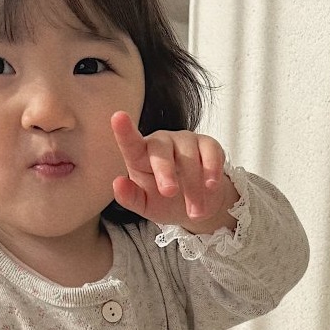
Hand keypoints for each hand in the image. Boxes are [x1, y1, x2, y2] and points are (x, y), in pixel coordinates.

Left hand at [110, 112, 238, 231]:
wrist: (197, 206)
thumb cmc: (165, 202)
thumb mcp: (145, 206)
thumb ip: (130, 197)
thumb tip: (117, 184)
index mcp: (140, 156)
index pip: (131, 143)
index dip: (124, 130)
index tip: (118, 117)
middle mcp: (162, 142)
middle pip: (161, 151)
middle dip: (165, 172)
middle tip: (169, 194)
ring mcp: (185, 140)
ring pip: (188, 157)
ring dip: (193, 188)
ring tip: (195, 212)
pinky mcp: (208, 144)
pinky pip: (210, 152)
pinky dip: (211, 170)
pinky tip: (211, 186)